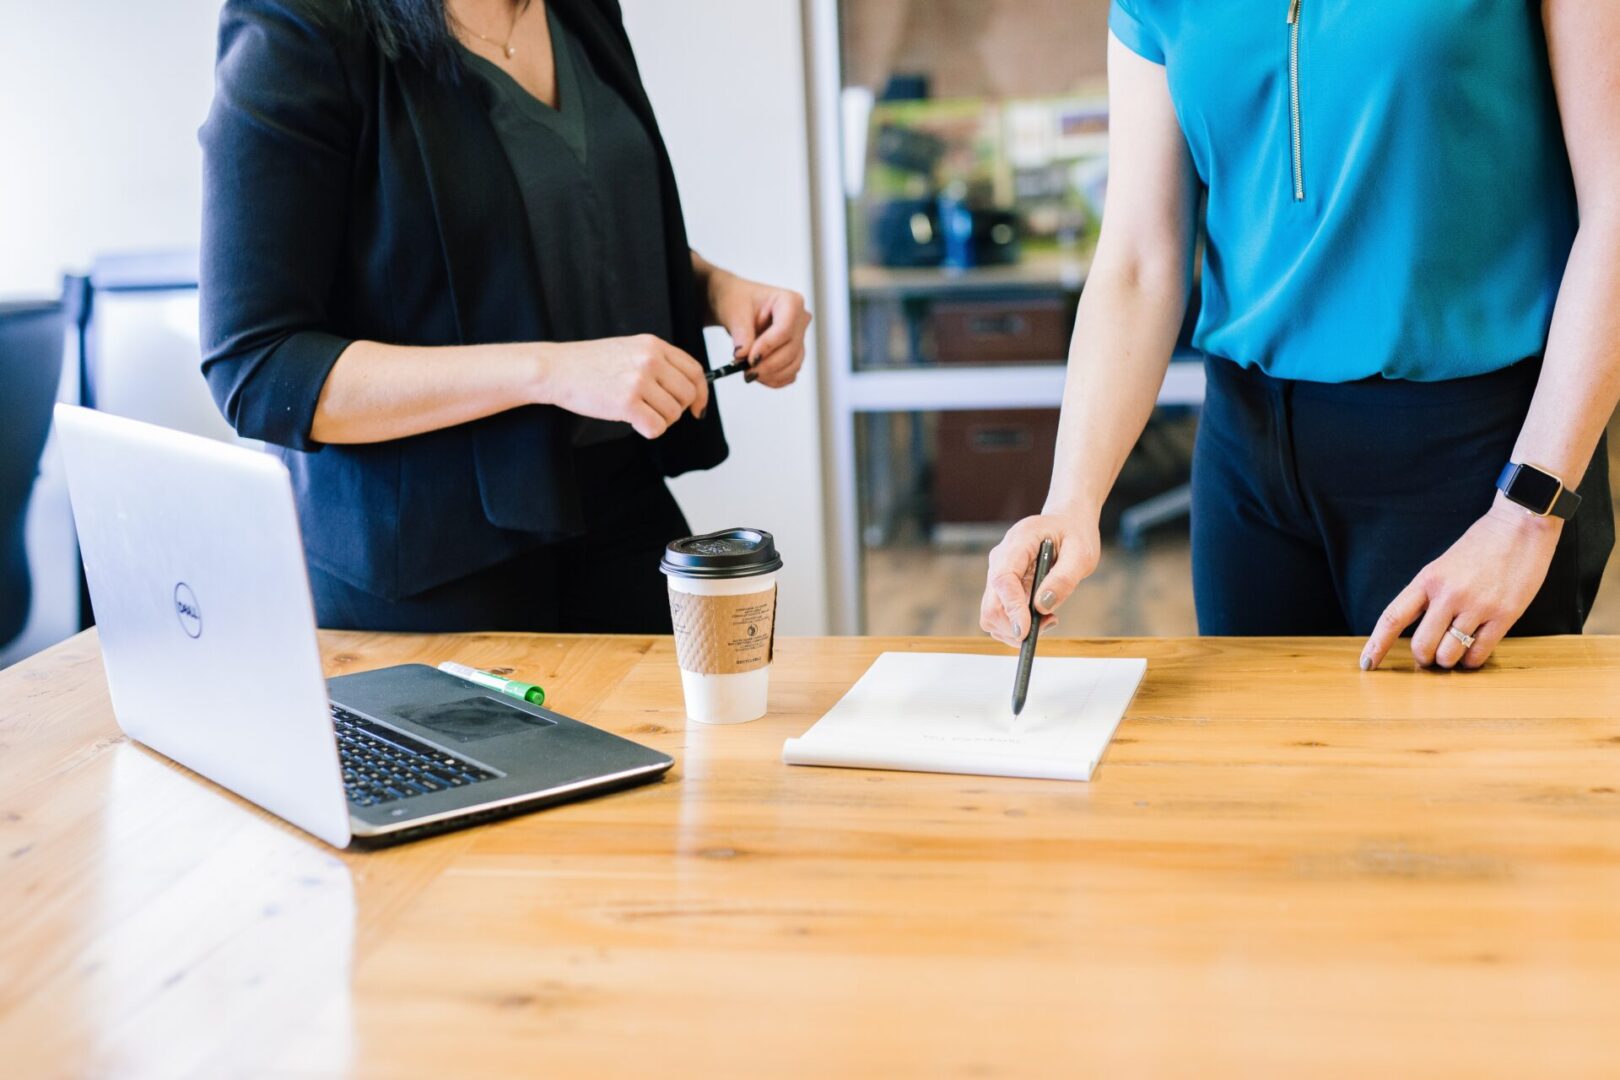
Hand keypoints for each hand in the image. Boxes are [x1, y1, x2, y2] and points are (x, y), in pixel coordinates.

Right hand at [536, 334, 708, 439]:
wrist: (557, 369)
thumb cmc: (589, 363)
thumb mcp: (629, 349)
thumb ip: (658, 363)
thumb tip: (688, 390)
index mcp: (653, 345)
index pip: (695, 371)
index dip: (701, 393)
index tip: (697, 407)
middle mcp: (650, 360)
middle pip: (687, 395)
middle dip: (676, 410)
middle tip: (655, 411)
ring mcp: (639, 381)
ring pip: (672, 414)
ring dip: (659, 420)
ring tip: (637, 412)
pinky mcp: (627, 403)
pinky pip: (656, 427)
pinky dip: (648, 430)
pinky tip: (633, 421)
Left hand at [707, 270, 811, 387]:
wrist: (736, 307)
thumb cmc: (738, 300)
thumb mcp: (735, 312)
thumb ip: (741, 333)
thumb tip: (743, 355)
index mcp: (790, 301)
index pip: (785, 328)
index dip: (768, 346)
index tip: (749, 358)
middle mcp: (800, 320)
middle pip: (791, 349)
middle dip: (767, 364)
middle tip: (744, 370)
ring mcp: (799, 338)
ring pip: (793, 364)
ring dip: (771, 374)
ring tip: (748, 373)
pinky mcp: (794, 354)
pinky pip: (790, 373)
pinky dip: (774, 379)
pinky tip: (758, 375)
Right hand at [980, 512, 1101, 647]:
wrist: (1065, 524)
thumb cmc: (1074, 535)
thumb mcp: (1081, 553)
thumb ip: (1064, 578)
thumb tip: (1042, 606)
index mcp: (1018, 542)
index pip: (1003, 579)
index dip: (1012, 608)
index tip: (1025, 631)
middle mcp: (1000, 559)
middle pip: (991, 604)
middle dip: (1015, 625)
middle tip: (1050, 622)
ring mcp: (997, 574)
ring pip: (991, 615)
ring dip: (1017, 628)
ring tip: (1049, 617)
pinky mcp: (1001, 588)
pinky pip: (1000, 616)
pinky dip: (1018, 625)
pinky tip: (1041, 615)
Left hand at [1361, 495, 1562, 670]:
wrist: (1520, 526)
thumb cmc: (1479, 547)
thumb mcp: (1442, 566)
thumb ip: (1428, 595)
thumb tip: (1417, 630)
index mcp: (1427, 579)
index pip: (1393, 618)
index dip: (1377, 645)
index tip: (1366, 664)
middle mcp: (1448, 594)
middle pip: (1422, 645)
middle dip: (1424, 658)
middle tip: (1430, 657)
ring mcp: (1477, 605)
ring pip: (1450, 654)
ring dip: (1449, 662)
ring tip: (1454, 654)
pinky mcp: (1504, 615)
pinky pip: (1479, 653)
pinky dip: (1472, 661)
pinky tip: (1472, 653)